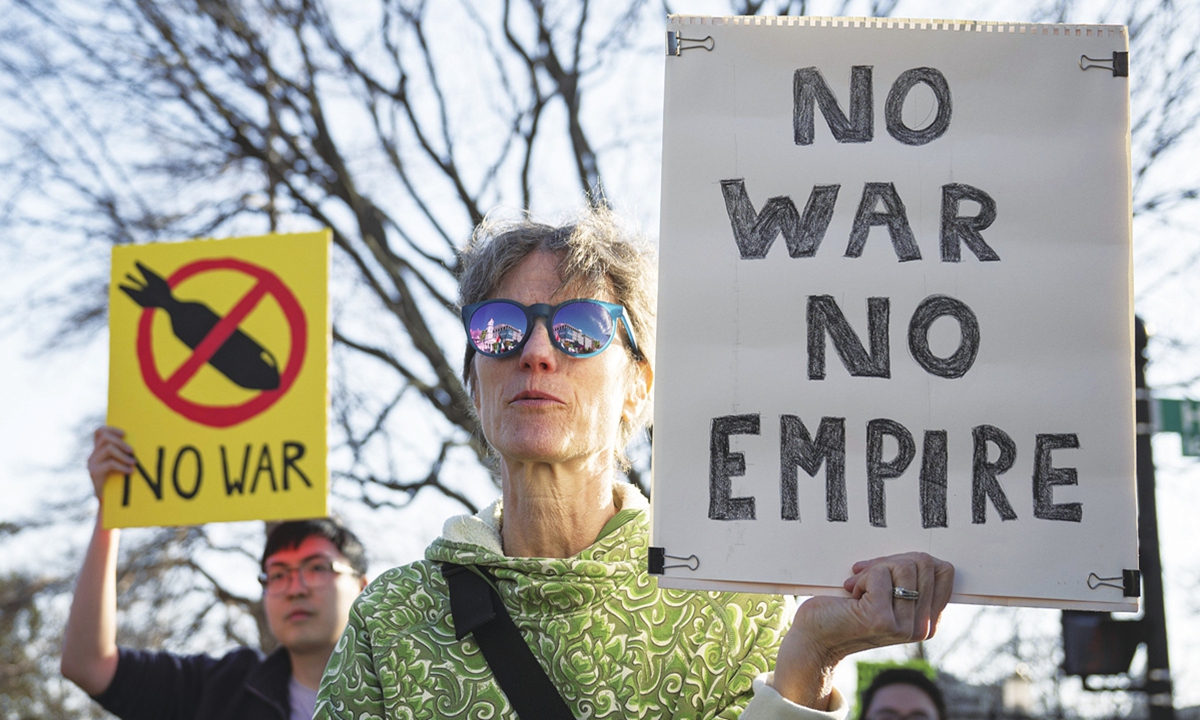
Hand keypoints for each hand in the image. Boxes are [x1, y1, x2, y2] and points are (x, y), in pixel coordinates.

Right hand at [87, 426, 134, 502]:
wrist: (110, 504)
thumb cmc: (121, 483)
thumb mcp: (122, 465)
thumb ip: (125, 454)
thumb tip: (140, 444)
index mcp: (99, 451)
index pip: (99, 432)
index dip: (111, 429)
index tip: (125, 434)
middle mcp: (93, 455)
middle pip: (105, 437)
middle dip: (122, 442)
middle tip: (133, 452)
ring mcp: (92, 463)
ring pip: (108, 448)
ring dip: (123, 455)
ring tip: (133, 463)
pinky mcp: (94, 473)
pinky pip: (109, 463)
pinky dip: (122, 466)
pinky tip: (130, 472)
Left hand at [772, 552, 953, 708]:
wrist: (815, 638)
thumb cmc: (846, 609)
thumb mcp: (888, 594)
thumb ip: (908, 581)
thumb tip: (922, 556)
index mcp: (929, 621)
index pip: (943, 570)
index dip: (912, 560)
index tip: (887, 571)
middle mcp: (922, 628)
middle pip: (924, 563)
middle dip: (891, 562)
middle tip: (868, 578)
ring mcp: (903, 626)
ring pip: (904, 566)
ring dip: (875, 570)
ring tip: (860, 590)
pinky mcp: (882, 619)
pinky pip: (881, 574)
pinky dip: (862, 577)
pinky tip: (852, 595)